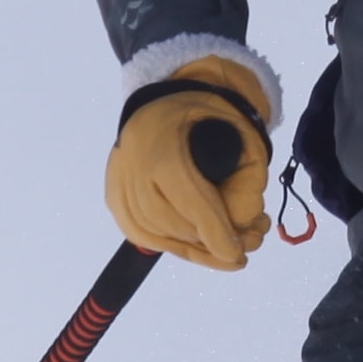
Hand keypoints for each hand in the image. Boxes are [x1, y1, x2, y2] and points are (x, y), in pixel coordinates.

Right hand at [106, 52, 273, 266]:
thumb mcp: (235, 129)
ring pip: (157, 235)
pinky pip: (143, 235)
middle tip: (242, 250)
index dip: (216, 234)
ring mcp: (118, 185)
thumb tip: (248, 223)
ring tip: (224, 246)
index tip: (238, 256)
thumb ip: (247, 173)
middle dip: (209, 244)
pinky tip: (197, 245)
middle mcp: (133, 167)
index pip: (191, 200)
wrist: (158, 104)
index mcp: (164, 144)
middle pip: (173, 224)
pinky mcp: (114, 199)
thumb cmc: (202, 115)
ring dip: (193, 248)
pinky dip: (172, 244)